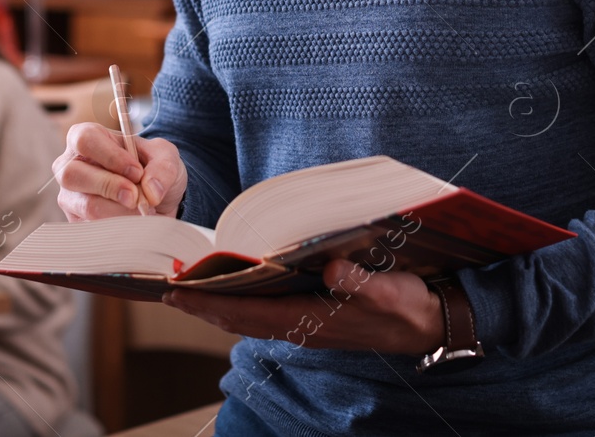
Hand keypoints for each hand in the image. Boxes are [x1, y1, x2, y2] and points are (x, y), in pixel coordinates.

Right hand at [54, 122, 185, 220]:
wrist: (157, 201)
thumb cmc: (153, 170)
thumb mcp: (166, 157)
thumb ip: (162, 167)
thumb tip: (151, 191)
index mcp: (88, 138)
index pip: (85, 140)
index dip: (111, 156)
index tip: (136, 172)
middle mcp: (70, 165)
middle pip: (73, 174)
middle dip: (110, 187)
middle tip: (136, 197)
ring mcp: (70, 196)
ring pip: (86, 205)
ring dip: (120, 211)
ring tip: (142, 211)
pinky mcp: (76, 222)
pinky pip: (92, 229)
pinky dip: (119, 228)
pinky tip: (132, 223)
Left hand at [167, 258, 444, 354]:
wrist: (431, 325)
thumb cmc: (409, 306)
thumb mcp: (391, 292)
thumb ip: (362, 282)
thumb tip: (331, 269)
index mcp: (312, 320)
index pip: (247, 313)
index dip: (209, 302)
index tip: (174, 292)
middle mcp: (301, 326)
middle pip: (238, 317)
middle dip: (201, 303)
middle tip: (163, 286)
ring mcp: (306, 324)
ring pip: (249, 316)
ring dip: (217, 303)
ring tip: (188, 285)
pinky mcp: (314, 317)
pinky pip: (265, 312)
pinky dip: (241, 301)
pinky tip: (234, 285)